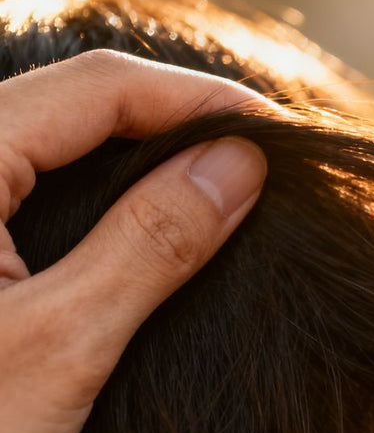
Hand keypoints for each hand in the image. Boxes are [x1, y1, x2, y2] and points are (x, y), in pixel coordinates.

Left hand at [0, 50, 269, 432]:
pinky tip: (157, 219)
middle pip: (81, 103)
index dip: (200, 99)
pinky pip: (37, 185)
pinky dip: (110, 193)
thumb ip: (151, 242)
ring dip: (148, 154)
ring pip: (61, 141)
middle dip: (180, 120)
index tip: (278, 134)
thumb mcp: (62, 343)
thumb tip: (239, 165)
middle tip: (264, 160)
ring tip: (227, 183)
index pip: (99, 89)